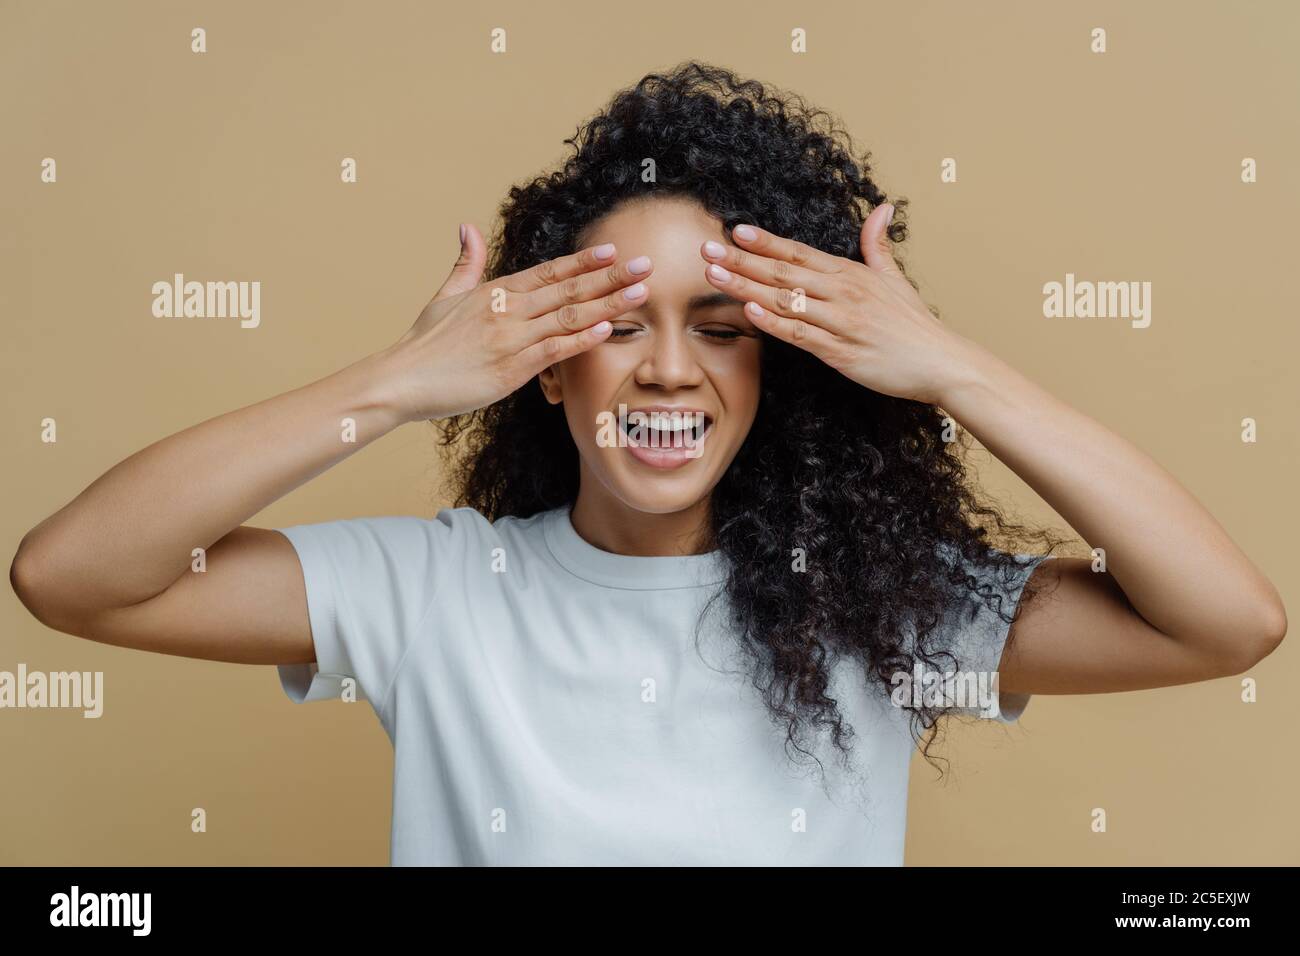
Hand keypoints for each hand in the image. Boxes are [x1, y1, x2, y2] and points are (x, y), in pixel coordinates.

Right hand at [379, 223, 653, 422]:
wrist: (402, 380)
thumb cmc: (424, 343)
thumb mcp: (445, 295)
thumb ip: (466, 263)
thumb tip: (467, 227)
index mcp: (495, 291)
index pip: (549, 271)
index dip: (583, 261)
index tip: (612, 250)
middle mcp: (507, 310)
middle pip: (568, 289)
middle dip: (610, 276)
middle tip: (646, 265)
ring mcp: (510, 338)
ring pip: (568, 316)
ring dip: (608, 303)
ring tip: (640, 293)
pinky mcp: (511, 369)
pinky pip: (554, 350)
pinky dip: (582, 339)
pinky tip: (608, 328)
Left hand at [698, 205, 983, 404]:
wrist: (941, 363)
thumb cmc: (914, 325)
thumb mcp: (895, 278)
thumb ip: (877, 245)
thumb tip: (881, 208)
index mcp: (850, 274)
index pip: (799, 252)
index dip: (765, 241)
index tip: (735, 230)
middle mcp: (843, 293)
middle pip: (783, 272)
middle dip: (742, 259)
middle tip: (707, 248)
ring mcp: (841, 322)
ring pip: (785, 300)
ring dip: (746, 285)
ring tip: (714, 274)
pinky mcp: (841, 352)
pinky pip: (799, 335)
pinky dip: (773, 322)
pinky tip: (748, 311)